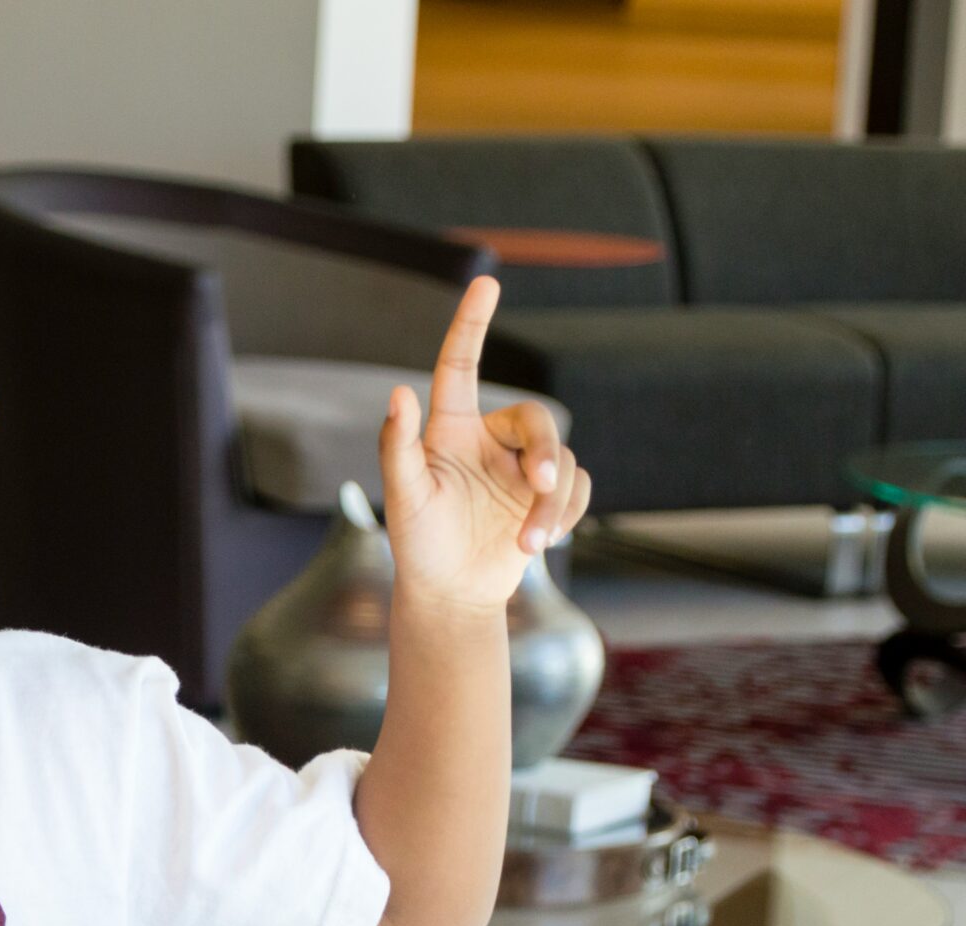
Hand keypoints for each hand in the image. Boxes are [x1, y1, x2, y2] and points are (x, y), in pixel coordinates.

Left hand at [379, 275, 591, 613]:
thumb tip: (398, 394)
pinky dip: (565, 514)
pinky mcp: (547, 495)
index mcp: (451, 429)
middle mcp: (490, 439)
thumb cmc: (419, 544)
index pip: (460, 366)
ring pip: (563, 460)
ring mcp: (522, 466)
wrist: (451, 593)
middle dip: (546, 455)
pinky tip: (541, 542)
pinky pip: (578, 487)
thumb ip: (399, 447)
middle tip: (540, 487)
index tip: (487, 281)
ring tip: (530, 542)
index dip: (472, 324)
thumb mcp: (405, 498)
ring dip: (551, 503)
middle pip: (537, 421)